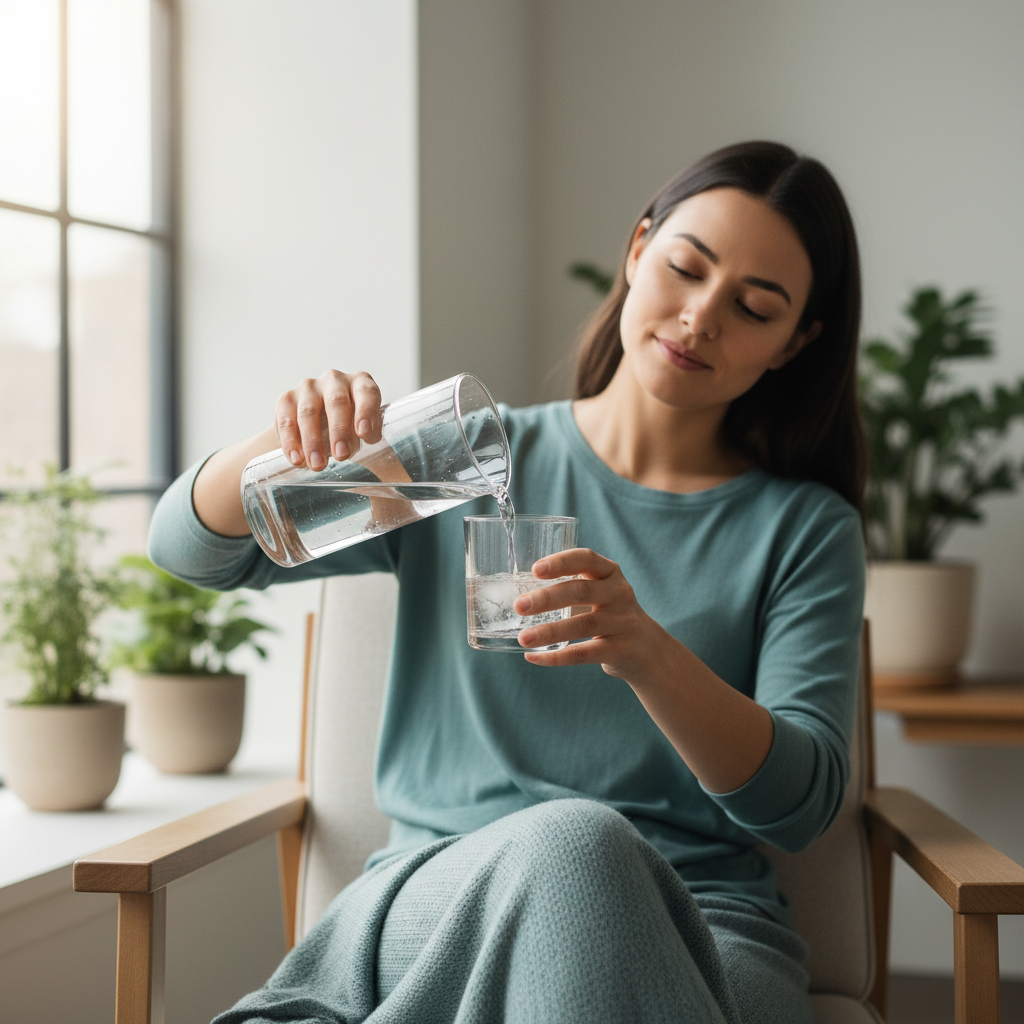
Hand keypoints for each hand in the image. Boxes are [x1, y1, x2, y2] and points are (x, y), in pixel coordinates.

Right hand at [275, 370, 382, 470]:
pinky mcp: (287, 399)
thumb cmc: (348, 428)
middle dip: (339, 431)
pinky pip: (286, 420)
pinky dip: (291, 442)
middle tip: (341, 455)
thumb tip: (378, 453)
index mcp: (360, 384)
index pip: (367, 392)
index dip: (367, 411)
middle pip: (336, 402)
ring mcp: (308, 387)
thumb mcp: (364, 431)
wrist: (314, 428)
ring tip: (318, 465)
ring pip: (309, 412)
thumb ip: (371, 438)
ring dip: (313, 441)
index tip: (365, 433)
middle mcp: (334, 380)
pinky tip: (297, 459)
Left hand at [514, 548, 667, 679]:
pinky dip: (556, 657)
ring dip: (548, 632)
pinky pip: (583, 654)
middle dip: (547, 598)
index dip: (561, 562)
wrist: (646, 647)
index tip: (535, 569)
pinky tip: (533, 657)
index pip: (586, 559)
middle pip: (580, 592)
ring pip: (581, 626)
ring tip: (523, 638)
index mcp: (610, 573)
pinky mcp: (620, 650)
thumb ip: (570, 585)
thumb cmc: (610, 612)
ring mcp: (622, 623)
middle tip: (519, 606)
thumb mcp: (600, 590)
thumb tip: (518, 591)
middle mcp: (619, 594)